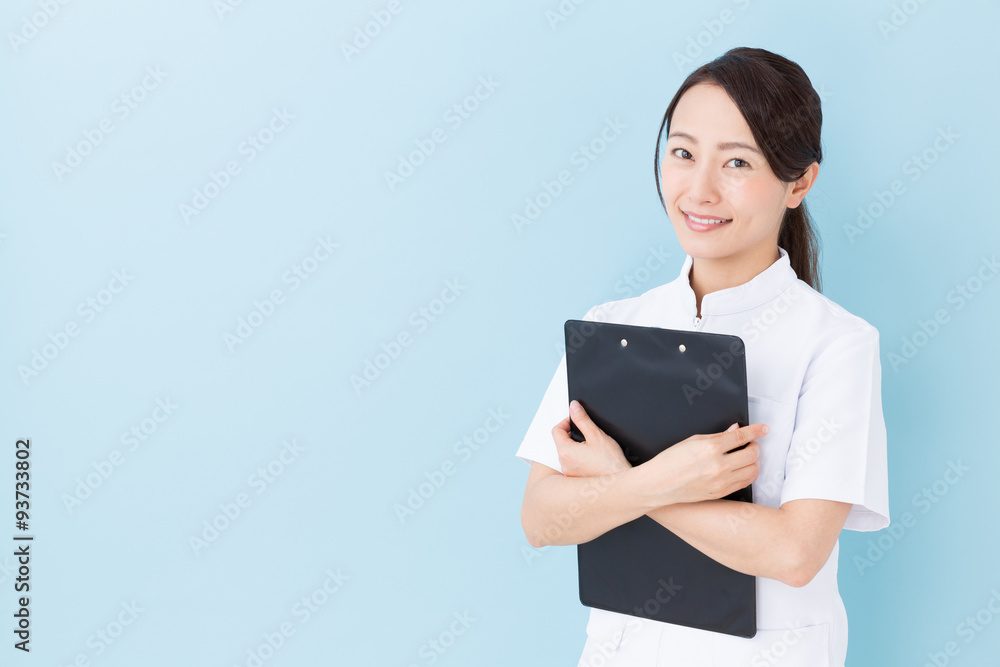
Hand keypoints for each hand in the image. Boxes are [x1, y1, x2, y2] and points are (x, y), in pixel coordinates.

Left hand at [551, 400, 630, 476]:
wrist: (620, 482)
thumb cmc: (610, 462)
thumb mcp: (596, 434)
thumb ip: (582, 419)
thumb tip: (574, 407)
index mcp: (566, 452)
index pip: (556, 430)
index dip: (566, 422)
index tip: (576, 421)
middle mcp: (564, 464)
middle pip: (561, 442)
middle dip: (572, 435)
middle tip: (588, 434)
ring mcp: (569, 473)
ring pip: (567, 454)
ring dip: (576, 447)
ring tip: (592, 448)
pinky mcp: (576, 479)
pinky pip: (572, 464)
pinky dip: (579, 459)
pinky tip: (593, 459)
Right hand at [644, 422, 764, 504]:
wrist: (658, 484)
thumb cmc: (670, 461)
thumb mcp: (692, 441)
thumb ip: (717, 436)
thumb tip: (734, 430)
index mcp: (710, 448)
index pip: (741, 436)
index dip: (756, 431)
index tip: (764, 428)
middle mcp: (718, 466)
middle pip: (752, 454)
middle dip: (755, 446)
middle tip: (751, 443)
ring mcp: (720, 482)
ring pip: (752, 470)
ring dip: (754, 461)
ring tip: (746, 456)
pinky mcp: (720, 493)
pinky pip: (744, 483)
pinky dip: (748, 474)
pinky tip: (741, 468)